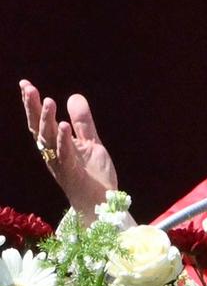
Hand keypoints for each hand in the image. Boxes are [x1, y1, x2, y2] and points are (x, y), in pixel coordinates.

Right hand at [20, 79, 117, 224]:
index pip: (41, 121)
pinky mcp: (71, 172)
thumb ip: (83, 122)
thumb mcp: (90, 142)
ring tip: (49, 101)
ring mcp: (60, 163)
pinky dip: (64, 140)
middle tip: (28, 88)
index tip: (25, 84)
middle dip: (32, 108)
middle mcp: (53, 153)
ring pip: (49, 140)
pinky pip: (65, 154)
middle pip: (39, 128)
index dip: (32, 104)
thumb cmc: (93, 174)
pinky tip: (64, 125)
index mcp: (55, 145)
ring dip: (47, 120)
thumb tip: (73, 96)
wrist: (102, 202)